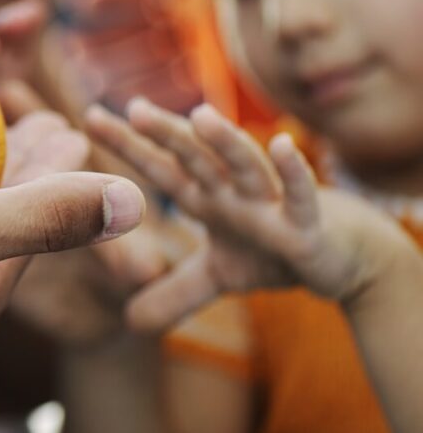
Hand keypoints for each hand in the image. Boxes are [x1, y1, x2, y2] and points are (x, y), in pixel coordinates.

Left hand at [85, 98, 407, 330]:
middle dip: (167, 135)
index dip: (127, 145)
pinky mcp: (307, 223)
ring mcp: (270, 203)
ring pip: (245, 166)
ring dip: (224, 142)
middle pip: (195, 158)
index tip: (89, 118)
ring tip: (198, 115)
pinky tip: (282, 145)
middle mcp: (233, 191)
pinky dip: (293, 174)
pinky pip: (301, 195)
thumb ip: (175, 292)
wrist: (343, 258)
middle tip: (134, 109)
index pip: (161, 168)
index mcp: (208, 197)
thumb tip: (130, 322)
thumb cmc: (276, 252)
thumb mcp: (218, 277)